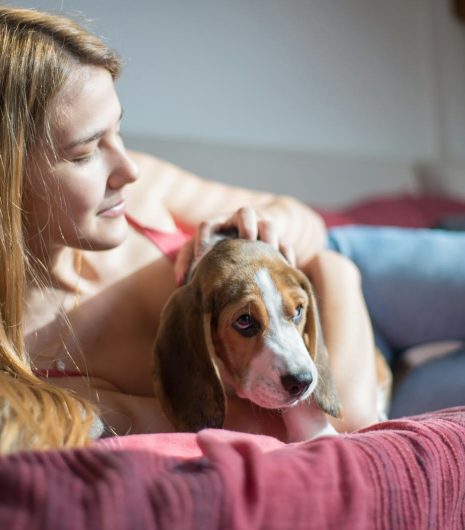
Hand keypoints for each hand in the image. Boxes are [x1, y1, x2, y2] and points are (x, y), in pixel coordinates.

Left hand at [174, 207, 295, 284]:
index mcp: (218, 225)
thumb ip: (188, 264)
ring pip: (269, 223)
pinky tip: (286, 270)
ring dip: (270, 237)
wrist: (247, 244)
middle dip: (246, 225)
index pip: (208, 225)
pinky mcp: (278, 241)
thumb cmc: (217, 252)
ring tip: (270, 254)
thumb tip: (181, 283)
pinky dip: (286, 255)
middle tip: (247, 240)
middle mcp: (240, 223)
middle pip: (245, 212)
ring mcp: (262, 230)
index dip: (203, 238)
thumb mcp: (201, 254)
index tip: (202, 257)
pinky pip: (286, 243)